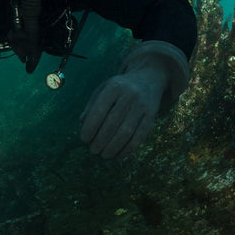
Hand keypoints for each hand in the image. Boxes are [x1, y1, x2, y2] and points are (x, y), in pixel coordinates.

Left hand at [80, 41, 190, 159]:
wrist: (148, 78)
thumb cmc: (120, 87)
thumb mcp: (103, 89)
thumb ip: (92, 104)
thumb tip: (82, 123)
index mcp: (114, 87)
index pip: (99, 110)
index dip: (90, 127)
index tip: (84, 139)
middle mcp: (129, 95)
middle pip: (113, 123)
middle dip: (101, 140)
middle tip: (93, 150)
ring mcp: (142, 106)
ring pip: (127, 132)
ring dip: (113, 147)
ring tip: (104, 155)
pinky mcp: (151, 116)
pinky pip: (140, 136)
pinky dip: (128, 149)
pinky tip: (119, 155)